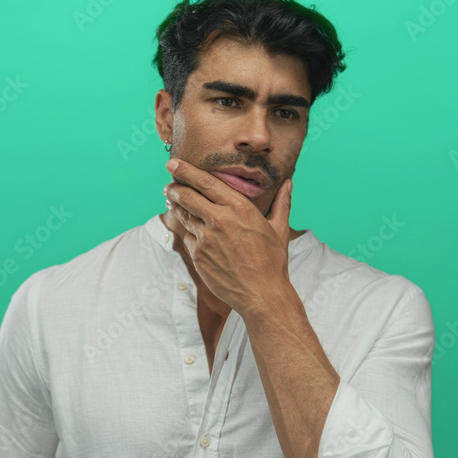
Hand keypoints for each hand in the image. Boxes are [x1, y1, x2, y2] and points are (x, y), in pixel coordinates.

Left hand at [163, 159, 293, 315]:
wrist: (262, 294)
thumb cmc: (272, 262)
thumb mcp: (279, 229)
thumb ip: (282, 203)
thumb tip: (289, 183)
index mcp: (239, 208)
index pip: (206, 182)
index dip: (186, 170)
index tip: (174, 162)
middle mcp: (220, 220)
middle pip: (187, 196)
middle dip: (174, 187)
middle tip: (168, 184)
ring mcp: (206, 238)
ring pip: (185, 217)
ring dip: (178, 209)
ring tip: (173, 203)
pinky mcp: (198, 255)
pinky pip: (189, 238)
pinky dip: (191, 235)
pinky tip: (196, 236)